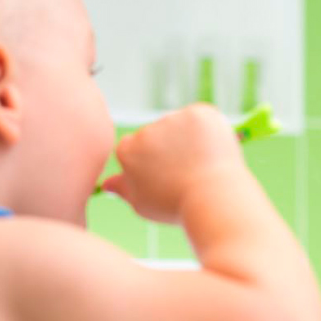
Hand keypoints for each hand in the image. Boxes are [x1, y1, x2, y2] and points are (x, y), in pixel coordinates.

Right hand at [102, 104, 243, 222]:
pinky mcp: (198, 113)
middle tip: (189, 173)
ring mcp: (172, 119)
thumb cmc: (176, 207)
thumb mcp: (143, 204)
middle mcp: (145, 130)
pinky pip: (203, 119)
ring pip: (183, 125)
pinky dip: (210, 132)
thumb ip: (124, 189)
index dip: (157, 163)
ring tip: (203, 166)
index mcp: (126, 150)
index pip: (137, 147)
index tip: (169, 177)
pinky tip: (213, 153)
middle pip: (161, 134)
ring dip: (192, 139)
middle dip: (174, 148)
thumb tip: (107, 183)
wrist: (211, 200)